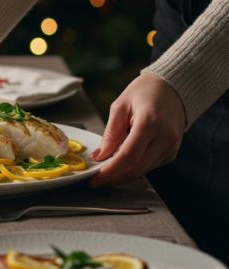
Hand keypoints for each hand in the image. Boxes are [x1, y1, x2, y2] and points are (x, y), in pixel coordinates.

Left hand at [90, 72, 185, 186]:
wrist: (171, 88)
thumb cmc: (144, 93)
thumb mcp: (120, 106)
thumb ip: (111, 133)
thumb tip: (100, 156)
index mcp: (150, 122)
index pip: (128, 156)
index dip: (110, 171)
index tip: (94, 179)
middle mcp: (165, 137)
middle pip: (137, 168)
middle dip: (114, 178)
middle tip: (96, 180)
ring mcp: (172, 146)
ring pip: (143, 170)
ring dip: (123, 174)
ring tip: (105, 171)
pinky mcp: (172, 152)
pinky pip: (150, 166)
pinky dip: (134, 168)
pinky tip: (122, 163)